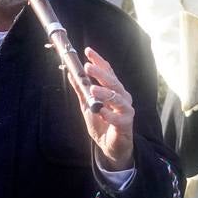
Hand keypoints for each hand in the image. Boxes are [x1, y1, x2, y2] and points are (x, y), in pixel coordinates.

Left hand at [70, 47, 134, 171]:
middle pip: (112, 82)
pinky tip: (100, 111)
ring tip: (93, 89)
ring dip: (104, 93)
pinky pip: (118, 117)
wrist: (110, 146)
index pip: (107, 72)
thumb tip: (71, 74)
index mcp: (113, 91)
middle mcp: (122, 97)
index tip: (88, 51)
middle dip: (100, 73)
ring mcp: (126, 110)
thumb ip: (81, 90)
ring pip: (117, 98)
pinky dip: (108, 114)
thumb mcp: (87, 105)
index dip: (99, 61)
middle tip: (87, 66)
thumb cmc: (101, 123)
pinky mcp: (126, 123)